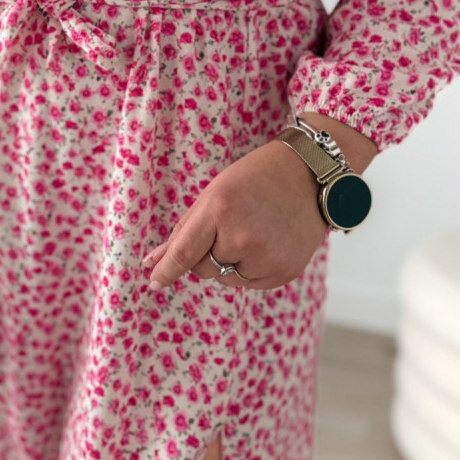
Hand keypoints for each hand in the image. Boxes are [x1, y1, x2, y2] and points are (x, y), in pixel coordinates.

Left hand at [143, 140, 331, 292]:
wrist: (308, 176)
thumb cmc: (253, 180)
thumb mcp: (213, 195)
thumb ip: (183, 232)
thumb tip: (151, 264)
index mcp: (220, 210)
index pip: (184, 253)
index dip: (166, 270)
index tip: (153, 282)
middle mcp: (243, 238)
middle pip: (203, 269)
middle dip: (207, 254)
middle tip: (231, 224)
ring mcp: (266, 258)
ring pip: (226, 279)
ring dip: (231, 262)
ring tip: (253, 230)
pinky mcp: (283, 273)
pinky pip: (250, 283)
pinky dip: (251, 268)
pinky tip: (267, 241)